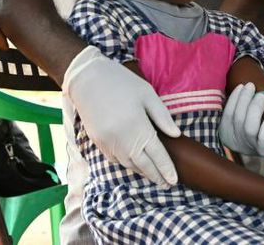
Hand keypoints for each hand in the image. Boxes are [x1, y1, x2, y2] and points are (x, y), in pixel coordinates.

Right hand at [63, 46, 180, 185]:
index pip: (156, 154)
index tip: (175, 180)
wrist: (87, 79)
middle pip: (142, 164)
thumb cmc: (122, 83)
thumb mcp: (148, 94)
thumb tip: (176, 135)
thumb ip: (162, 117)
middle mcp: (121, 139)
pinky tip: (135, 165)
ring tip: (155, 177)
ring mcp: (107, 142)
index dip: (166, 169)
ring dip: (142, 172)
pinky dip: (127, 165)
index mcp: (137, 126)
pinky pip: (115, 159)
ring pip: (128, 164)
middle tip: (168, 184)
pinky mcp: (97, 142)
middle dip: (156, 176)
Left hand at [219, 83, 263, 156]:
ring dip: (243, 99)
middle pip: (249, 129)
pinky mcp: (223, 130)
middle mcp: (247, 147)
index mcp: (263, 150)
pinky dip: (234, 98)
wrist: (244, 143)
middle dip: (254, 110)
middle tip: (261, 95)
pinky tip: (240, 87)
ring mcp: (233, 139)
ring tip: (250, 86)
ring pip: (236, 118)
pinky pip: (227, 112)